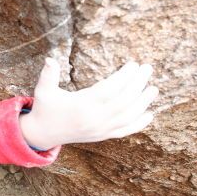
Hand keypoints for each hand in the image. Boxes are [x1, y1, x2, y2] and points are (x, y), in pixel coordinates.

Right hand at [19, 58, 157, 148]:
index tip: (133, 64)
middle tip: (147, 68)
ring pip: (128, 116)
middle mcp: (94, 119)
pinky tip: (149, 114)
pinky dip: (139, 123)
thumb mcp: (43, 91)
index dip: (124, 76)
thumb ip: (48, 75)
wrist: (44, 133)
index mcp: (82, 105)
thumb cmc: (45, 108)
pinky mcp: (102, 136)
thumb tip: (49, 59)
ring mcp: (100, 129)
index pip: (109, 89)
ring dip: (143, 102)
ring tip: (153, 88)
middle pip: (123, 101)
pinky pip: (125, 131)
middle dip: (138, 84)